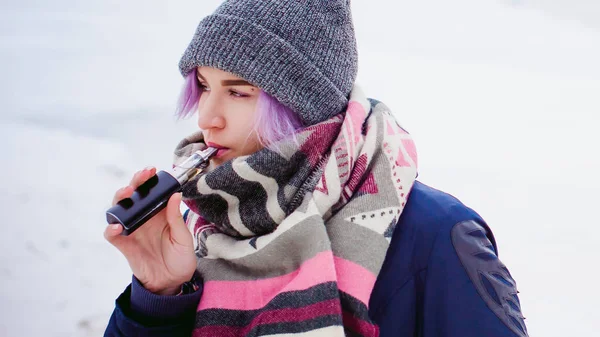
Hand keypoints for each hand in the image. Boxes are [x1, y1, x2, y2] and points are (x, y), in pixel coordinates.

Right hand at [104, 167, 196, 294]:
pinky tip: (116, 227)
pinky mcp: (124, 244)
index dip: (150, 179)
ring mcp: (133, 230)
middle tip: (141, 176)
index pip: (152, 192)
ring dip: (120, 199)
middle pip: (134, 195)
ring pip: (119, 209)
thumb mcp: (183, 238)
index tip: (153, 170)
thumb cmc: (180, 259)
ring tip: (127, 194)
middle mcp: (144, 218)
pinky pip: (112, 234)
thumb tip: (175, 195)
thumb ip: (176, 218)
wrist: (171, 283)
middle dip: (135, 182)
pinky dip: (111, 229)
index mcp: (160, 213)